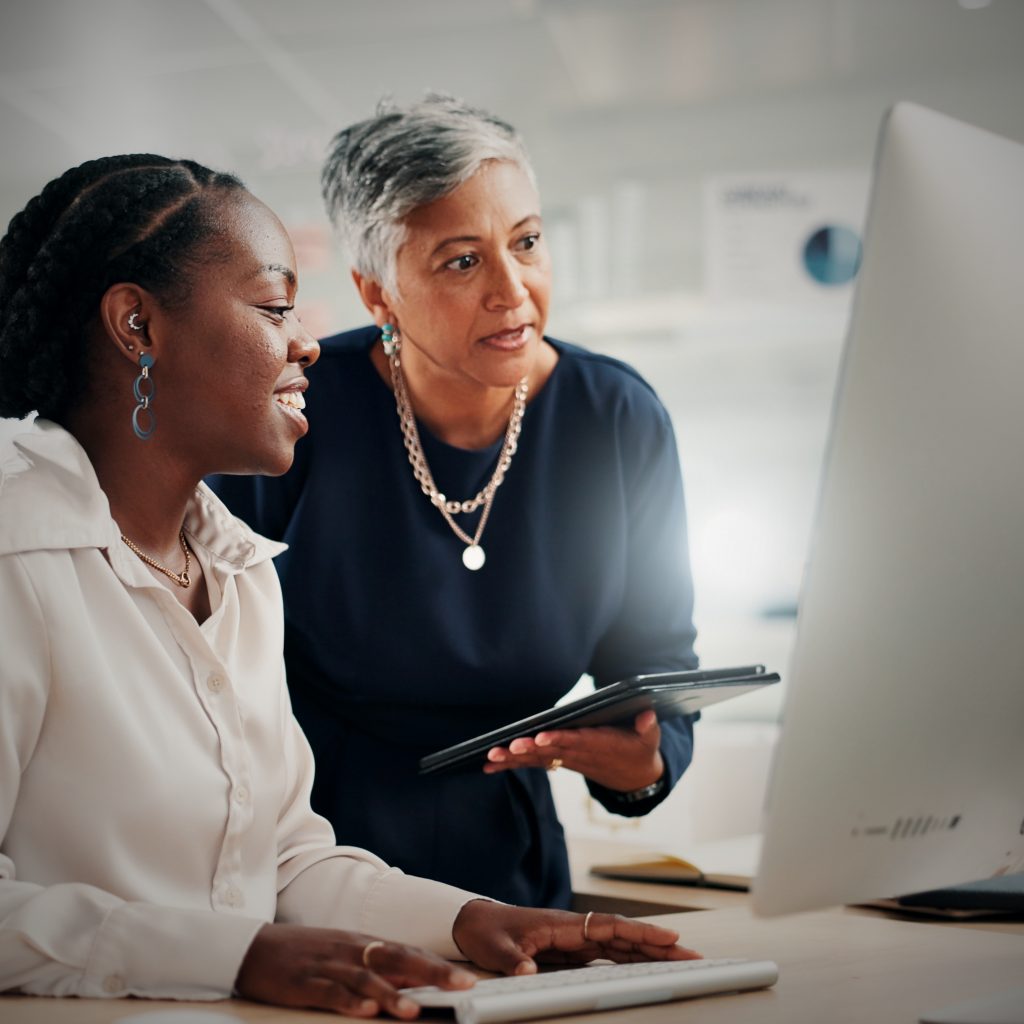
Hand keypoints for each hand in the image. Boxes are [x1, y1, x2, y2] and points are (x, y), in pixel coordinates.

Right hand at [235, 922, 475, 1017]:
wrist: (255, 947)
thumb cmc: (306, 954)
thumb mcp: (345, 955)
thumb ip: (377, 968)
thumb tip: (414, 987)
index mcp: (364, 944)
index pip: (409, 952)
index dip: (439, 966)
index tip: (468, 979)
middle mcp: (353, 950)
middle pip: (398, 959)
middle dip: (432, 973)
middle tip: (461, 987)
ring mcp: (329, 965)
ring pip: (367, 978)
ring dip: (393, 994)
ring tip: (414, 1009)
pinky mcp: (305, 982)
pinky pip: (330, 992)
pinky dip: (349, 1001)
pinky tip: (364, 1011)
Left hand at [452, 900, 700, 975]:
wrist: (474, 922)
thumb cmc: (487, 931)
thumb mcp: (496, 948)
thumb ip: (514, 959)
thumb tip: (529, 970)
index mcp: (563, 924)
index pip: (610, 927)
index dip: (640, 933)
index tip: (669, 938)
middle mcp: (575, 929)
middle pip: (624, 936)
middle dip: (658, 945)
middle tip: (692, 955)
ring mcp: (576, 940)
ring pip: (620, 946)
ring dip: (650, 954)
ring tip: (681, 962)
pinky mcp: (572, 951)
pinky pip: (607, 956)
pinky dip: (630, 961)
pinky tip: (648, 969)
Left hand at [483, 710, 663, 791]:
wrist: (634, 777)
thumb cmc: (639, 750)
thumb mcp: (649, 740)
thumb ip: (648, 728)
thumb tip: (647, 715)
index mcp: (601, 745)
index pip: (577, 741)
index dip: (559, 740)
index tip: (541, 737)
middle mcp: (580, 754)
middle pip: (552, 751)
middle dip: (530, 749)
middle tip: (508, 746)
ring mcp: (568, 759)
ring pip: (538, 759)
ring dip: (514, 759)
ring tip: (491, 757)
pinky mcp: (560, 761)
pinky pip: (534, 764)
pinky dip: (512, 764)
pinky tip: (489, 765)